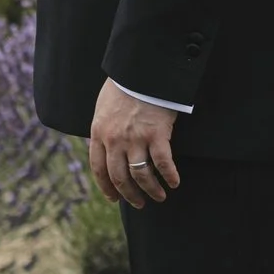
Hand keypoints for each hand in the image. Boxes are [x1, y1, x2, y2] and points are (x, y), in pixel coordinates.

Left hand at [90, 79, 180, 207]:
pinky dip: (170, 176)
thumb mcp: (103, 108)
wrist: (140, 69)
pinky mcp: (157, 134)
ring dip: (150, 190)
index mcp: (99, 134)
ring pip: (141, 175)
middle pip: (119, 177)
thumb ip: (104, 129)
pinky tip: (174, 183)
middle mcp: (115, 140)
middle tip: (139, 203)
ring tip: (158, 197)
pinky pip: (164, 163)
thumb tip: (107, 147)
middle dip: (129, 194)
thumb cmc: (123, 85)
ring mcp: (136, 138)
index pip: (99, 169)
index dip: (107, 187)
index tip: (114, 198)